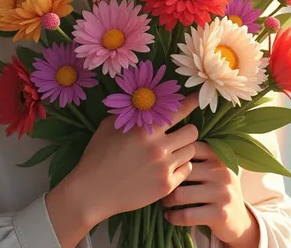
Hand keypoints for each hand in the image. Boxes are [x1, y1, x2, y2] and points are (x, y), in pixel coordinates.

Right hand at [46, 94, 198, 246]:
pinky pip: (186, 170)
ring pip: (191, 151)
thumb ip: (131, 114)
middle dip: (187, 129)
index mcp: (145, 129)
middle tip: (178, 132)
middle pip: (192, 131)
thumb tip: (146, 104)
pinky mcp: (166, 186)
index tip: (197, 99)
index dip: (191, 102)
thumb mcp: (109, 126)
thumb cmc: (98, 155)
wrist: (93, 192)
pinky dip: (181, 166)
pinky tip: (168, 166)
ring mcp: (164, 168)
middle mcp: (159, 147)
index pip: (178, 111)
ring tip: (172, 150)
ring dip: (184, 148)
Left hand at [162, 142, 259, 246]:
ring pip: (181, 195)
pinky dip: (174, 217)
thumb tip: (166, 141)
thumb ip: (198, 156)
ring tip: (163, 201)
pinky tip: (169, 216)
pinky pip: (187, 215)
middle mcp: (222, 172)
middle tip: (158, 186)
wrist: (240, 220)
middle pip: (181, 172)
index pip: (189, 149)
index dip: (172, 156)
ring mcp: (222, 193)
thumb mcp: (215, 168)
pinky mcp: (220, 214)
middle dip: (166, 181)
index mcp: (218, 156)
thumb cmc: (218, 188)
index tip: (160, 164)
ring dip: (167, 200)